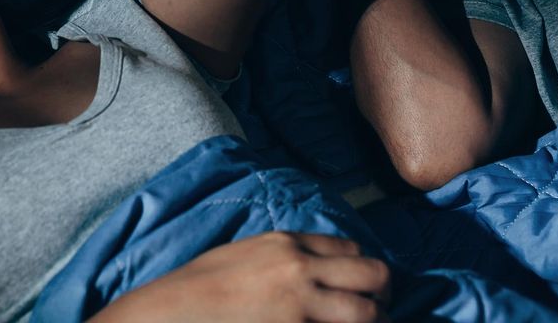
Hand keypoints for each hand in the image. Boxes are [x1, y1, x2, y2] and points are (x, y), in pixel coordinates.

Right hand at [95, 232, 390, 322]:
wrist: (175, 313)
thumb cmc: (202, 286)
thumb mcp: (245, 253)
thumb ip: (283, 255)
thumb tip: (315, 266)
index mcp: (287, 243)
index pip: (351, 249)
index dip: (361, 269)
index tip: (362, 284)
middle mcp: (301, 270)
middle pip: (372, 274)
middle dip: (382, 293)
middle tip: (379, 308)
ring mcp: (302, 306)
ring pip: (369, 312)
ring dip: (375, 320)